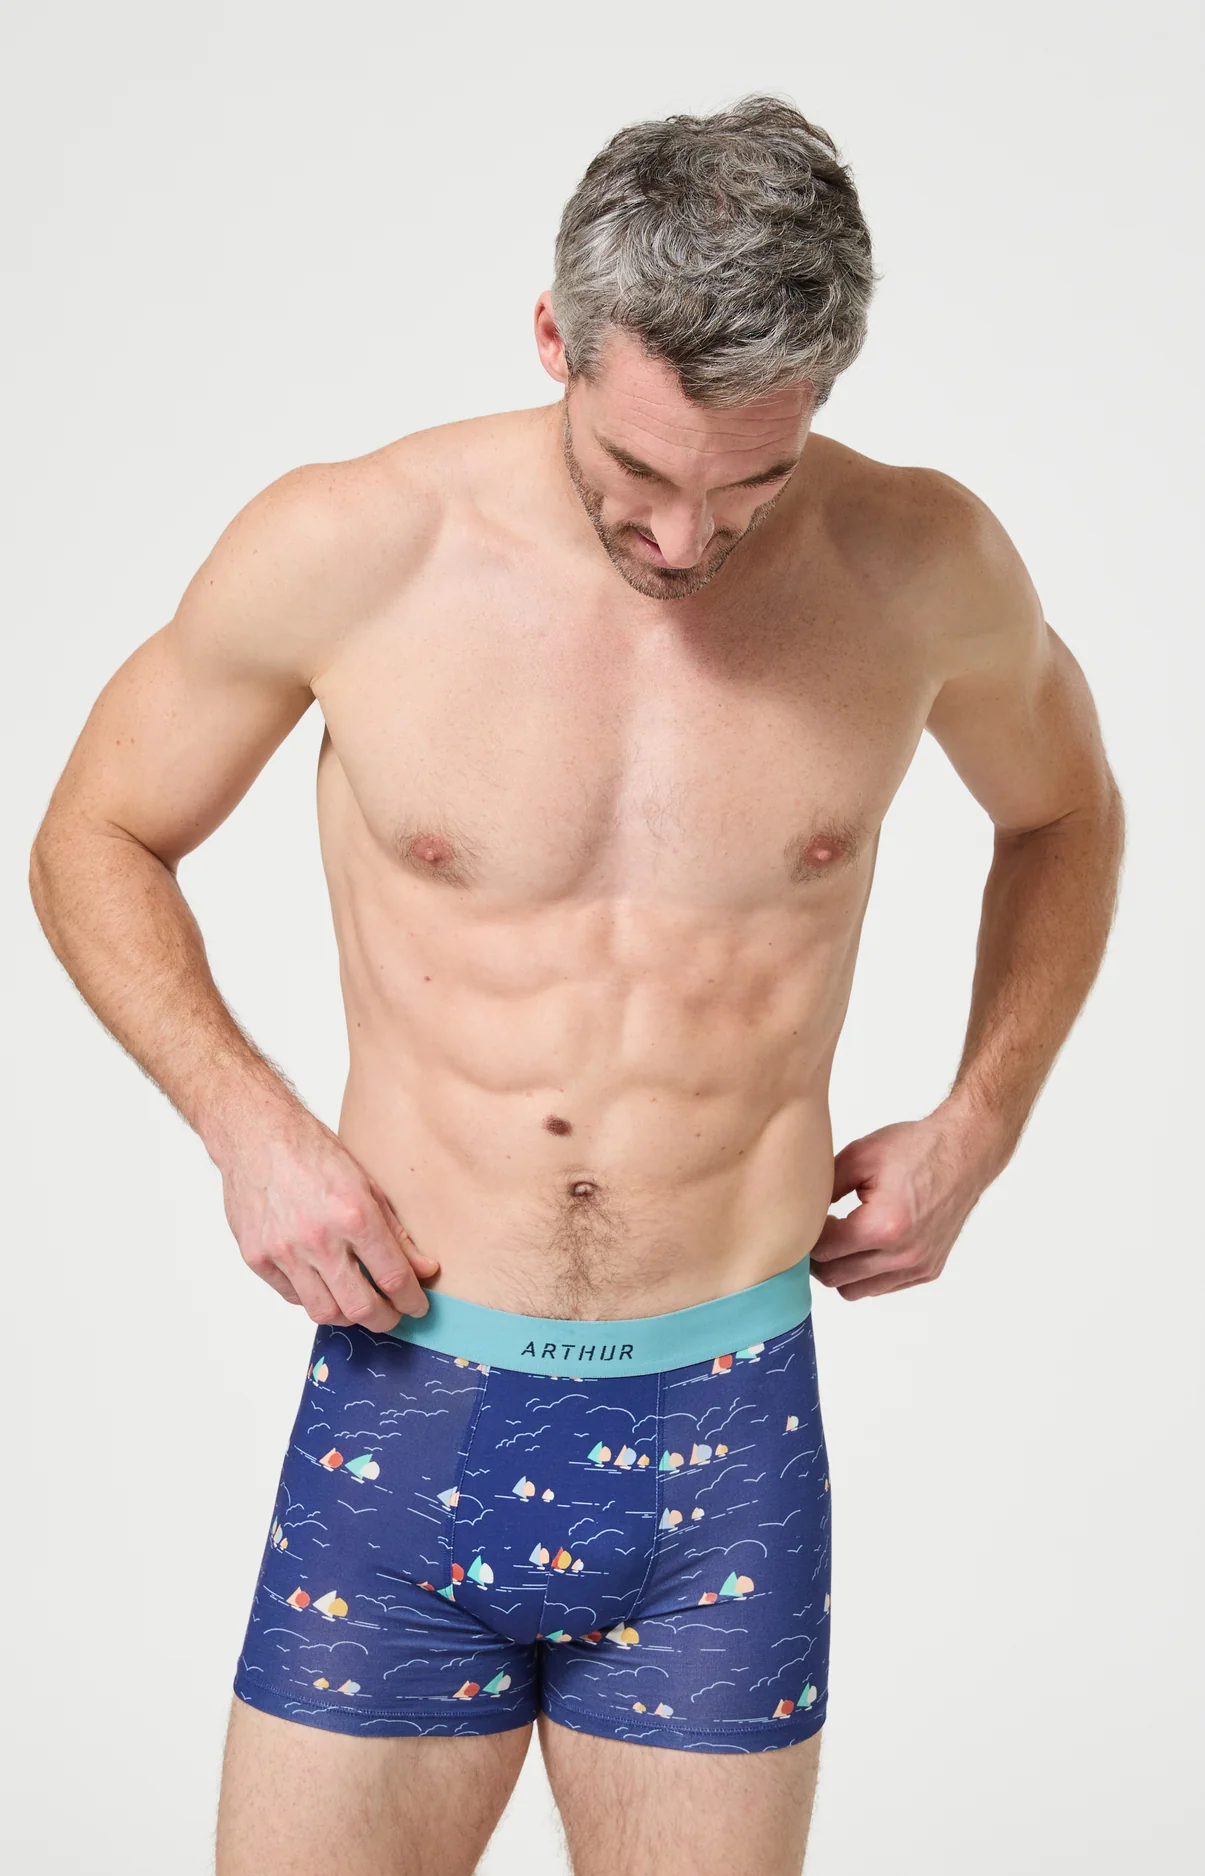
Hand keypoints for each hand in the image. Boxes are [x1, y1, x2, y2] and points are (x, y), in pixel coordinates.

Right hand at [217, 1108, 438, 1328]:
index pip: (393, 1278)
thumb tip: (423, 1269)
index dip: (411, 1301)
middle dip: (385, 1320)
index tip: (416, 1306)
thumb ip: (395, 1232)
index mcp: (354, 1214)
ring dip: (348, 1315)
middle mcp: (319, 1238)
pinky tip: (323, 1283)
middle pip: (360, 1307)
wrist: (256, 1135)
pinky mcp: (257, 1258)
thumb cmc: (312, 1152)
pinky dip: (313, 1297)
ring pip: (324, 1312)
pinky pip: (292, 1296)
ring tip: (358, 1303)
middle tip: (392, 1315)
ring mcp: (284, 1252)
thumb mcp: (367, 1183)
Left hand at [809, 1111, 997, 1301]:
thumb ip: (823, 1190)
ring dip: (842, 1270)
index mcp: (882, 1226)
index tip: (804, 1222)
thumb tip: (799, 1215)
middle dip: (819, 1257)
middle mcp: (903, 1255)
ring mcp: (918, 1266)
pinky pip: (884, 1287)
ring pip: (857, 1290)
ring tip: (842, 1239)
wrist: (964, 1151)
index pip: (824, 1251)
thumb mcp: (858, 1157)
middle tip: (817, 1232)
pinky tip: (868, 1245)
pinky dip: (869, 1274)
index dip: (806, 1237)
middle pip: (835, 1277)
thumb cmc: (916, 1148)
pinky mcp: (929, 1270)